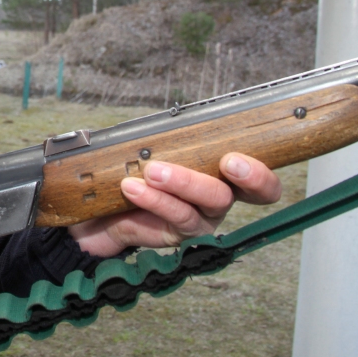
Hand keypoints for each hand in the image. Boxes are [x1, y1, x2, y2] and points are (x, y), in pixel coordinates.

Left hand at [68, 153, 280, 257]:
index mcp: (219, 173)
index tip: (239, 157)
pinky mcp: (180, 235)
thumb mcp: (148, 151)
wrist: (97, 214)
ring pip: (211, 202)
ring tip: (153, 171)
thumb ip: (164, 139)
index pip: (257, 176)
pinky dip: (155, 200)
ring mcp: (201, 220)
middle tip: (228, 161)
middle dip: (245, 175)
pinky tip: (134, 188)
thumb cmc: (131, 175)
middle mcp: (217, 198)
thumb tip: (165, 121)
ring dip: (184, 182)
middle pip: (244, 191)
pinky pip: (176, 216)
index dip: (260, 171)